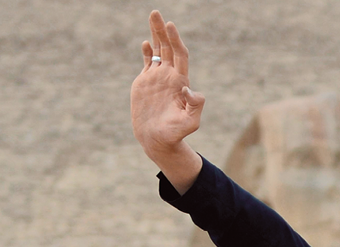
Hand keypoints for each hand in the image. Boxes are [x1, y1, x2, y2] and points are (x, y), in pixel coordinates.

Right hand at [130, 10, 203, 191]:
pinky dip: (147, 52)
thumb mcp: (190, 122)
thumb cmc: (176, 134)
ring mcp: (157, 79)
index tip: (171, 26)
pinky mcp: (145, 84)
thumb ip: (194, 106)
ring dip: (155, 35)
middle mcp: (170, 77)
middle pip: (168, 48)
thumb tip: (189, 88)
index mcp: (180, 82)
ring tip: (153, 16)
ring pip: (157, 51)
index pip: (180, 55)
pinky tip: (145, 43)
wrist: (158, 140)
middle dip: (163, 31)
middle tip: (157, 13)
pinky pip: (147, 63)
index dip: (176, 40)